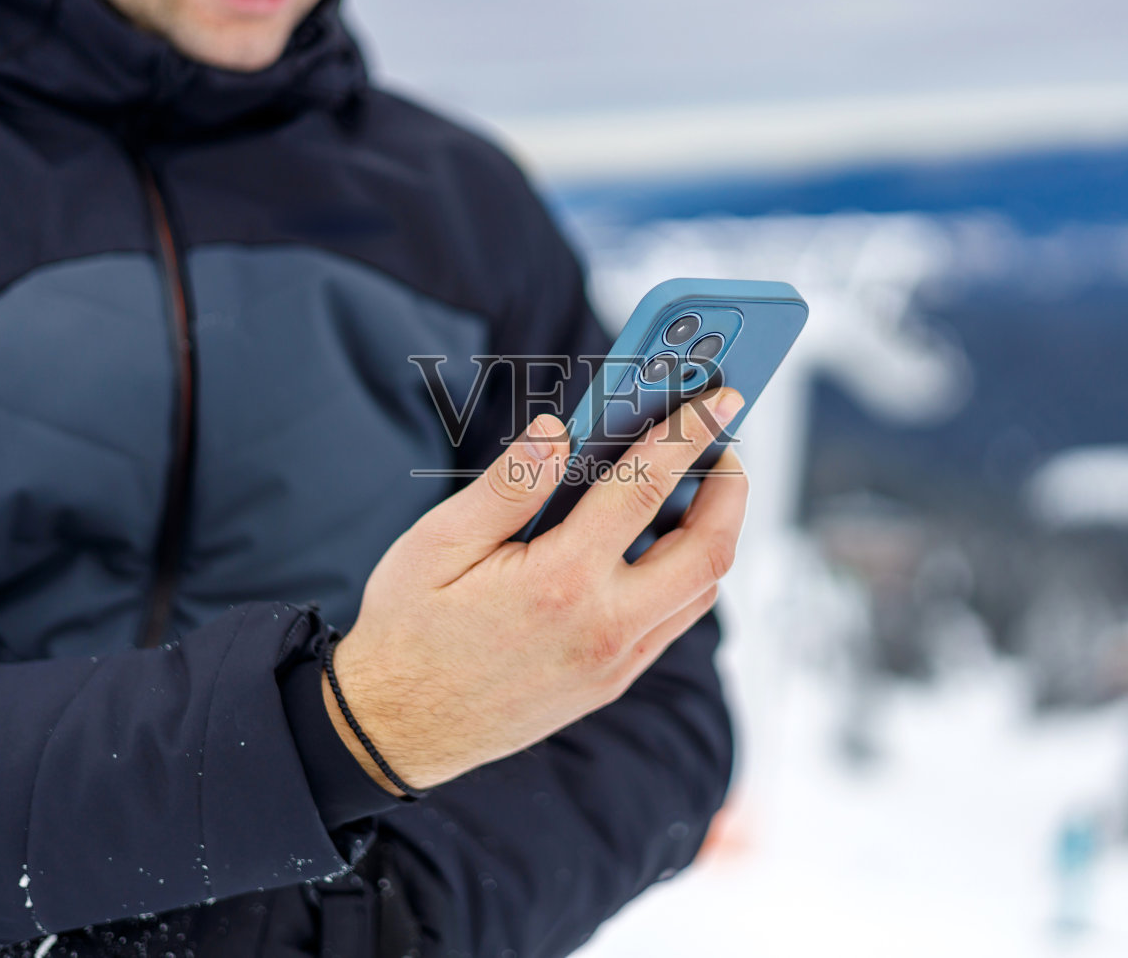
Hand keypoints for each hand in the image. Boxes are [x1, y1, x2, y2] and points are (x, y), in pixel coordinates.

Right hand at [326, 388, 748, 791]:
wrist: (396, 729)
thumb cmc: (409, 630)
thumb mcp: (438, 544)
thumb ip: (508, 486)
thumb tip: (558, 431)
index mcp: (560, 583)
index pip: (645, 490)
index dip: (688, 434)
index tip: (719, 397)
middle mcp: (603, 628)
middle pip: (708, 551)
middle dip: (730, 489)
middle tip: (723, 444)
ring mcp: (613, 663)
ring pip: (700, 591)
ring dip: (713, 533)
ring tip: (697, 486)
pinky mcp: (611, 683)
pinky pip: (673, 622)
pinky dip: (685, 574)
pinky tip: (657, 541)